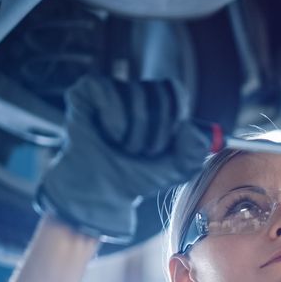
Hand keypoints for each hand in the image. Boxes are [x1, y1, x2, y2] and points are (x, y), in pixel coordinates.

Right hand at [35, 74, 217, 242]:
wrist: (101, 192)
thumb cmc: (138, 177)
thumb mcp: (178, 168)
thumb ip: (195, 151)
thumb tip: (189, 126)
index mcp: (159, 104)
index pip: (175, 90)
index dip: (173, 118)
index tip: (166, 143)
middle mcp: (135, 93)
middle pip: (158, 92)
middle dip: (155, 130)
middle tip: (142, 151)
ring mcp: (110, 90)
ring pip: (135, 92)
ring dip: (133, 130)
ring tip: (123, 147)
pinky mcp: (85, 92)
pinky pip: (107, 89)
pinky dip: (113, 118)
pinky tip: (107, 134)